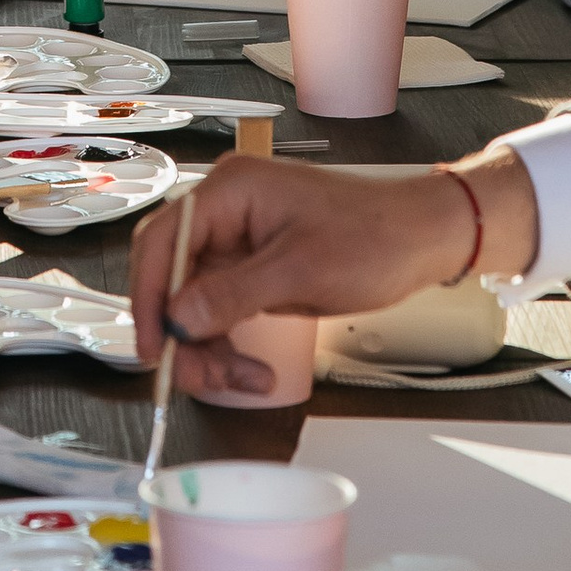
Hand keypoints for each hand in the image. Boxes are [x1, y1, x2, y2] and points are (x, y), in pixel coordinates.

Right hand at [130, 150, 538, 393]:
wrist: (421, 240)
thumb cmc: (373, 238)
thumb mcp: (298, 273)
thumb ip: (231, 294)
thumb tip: (177, 317)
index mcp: (229, 191)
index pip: (161, 242)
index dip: (148, 299)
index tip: (155, 349)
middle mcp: (226, 210)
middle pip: (171, 277)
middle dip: (183, 334)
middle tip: (202, 377)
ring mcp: (238, 239)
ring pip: (192, 302)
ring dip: (207, 347)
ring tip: (243, 379)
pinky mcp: (252, 266)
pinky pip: (219, 309)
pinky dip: (227, 343)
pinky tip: (252, 370)